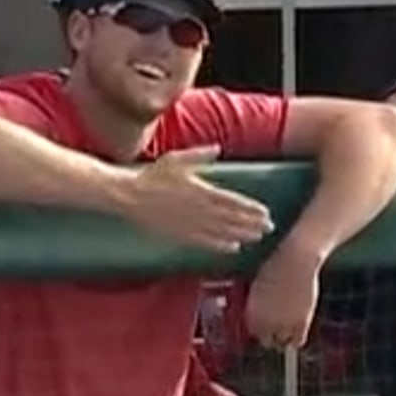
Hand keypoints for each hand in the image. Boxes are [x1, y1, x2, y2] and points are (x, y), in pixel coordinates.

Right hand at [116, 147, 274, 252]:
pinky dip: (219, 245)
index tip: (265, 212)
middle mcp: (195, 208)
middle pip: (230, 217)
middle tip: (269, 227)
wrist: (126, 194)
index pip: (231, 200)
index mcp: (198, 189)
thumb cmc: (151, 175)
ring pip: (220, 231)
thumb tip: (217, 148)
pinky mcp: (177, 233)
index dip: (249, 208)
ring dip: (240, 234)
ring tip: (257, 237)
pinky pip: (202, 241)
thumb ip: (198, 155)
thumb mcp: (175, 160)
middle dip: (251, 223)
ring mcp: (187, 222)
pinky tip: (233, 247)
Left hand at [241, 246, 323, 351]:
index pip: (254, 332)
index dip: (260, 332)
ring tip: (288, 336)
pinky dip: (298, 341)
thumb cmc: (276, 267)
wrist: (295, 262)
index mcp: (253, 311)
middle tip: (277, 336)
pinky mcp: (302, 322)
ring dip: (285, 340)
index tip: (265, 331)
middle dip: (271, 338)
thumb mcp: (260, 287)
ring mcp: (284, 322)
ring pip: (283, 343)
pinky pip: (298, 340)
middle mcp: (266, 320)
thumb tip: (263, 316)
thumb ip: (259, 305)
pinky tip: (298, 336)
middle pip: (267, 341)